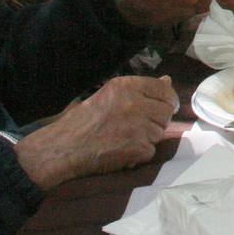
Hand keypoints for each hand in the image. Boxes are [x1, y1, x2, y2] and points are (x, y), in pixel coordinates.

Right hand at [14, 75, 177, 188]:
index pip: (164, 89)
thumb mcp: (110, 94)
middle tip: (138, 126)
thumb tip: (168, 81)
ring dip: (148, 137)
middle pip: (166, 111)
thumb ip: (141, 88)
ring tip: (125, 138)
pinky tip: (123, 150)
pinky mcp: (138, 147)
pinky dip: (140, 153)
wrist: (65, 147)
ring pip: (160, 132)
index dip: (166, 100)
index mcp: (127, 85)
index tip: (162, 106)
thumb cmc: (83, 119)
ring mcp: (138, 126)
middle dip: (157, 120)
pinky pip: (151, 150)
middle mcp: (135, 103)